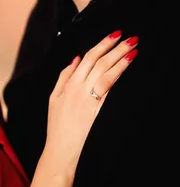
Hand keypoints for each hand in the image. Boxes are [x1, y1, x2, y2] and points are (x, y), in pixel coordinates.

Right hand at [43, 31, 137, 177]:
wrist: (61, 151)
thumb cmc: (57, 126)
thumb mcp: (53, 97)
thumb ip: (64, 76)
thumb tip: (76, 59)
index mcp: (68, 84)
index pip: (88, 58)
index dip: (102, 44)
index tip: (114, 35)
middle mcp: (78, 89)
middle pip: (99, 62)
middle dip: (115, 47)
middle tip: (129, 37)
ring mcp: (88, 100)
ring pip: (105, 72)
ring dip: (120, 59)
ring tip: (132, 49)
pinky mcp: (96, 111)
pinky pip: (108, 89)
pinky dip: (118, 75)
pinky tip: (126, 67)